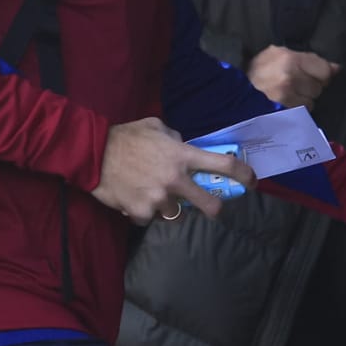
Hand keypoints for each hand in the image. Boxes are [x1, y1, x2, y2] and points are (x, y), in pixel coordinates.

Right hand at [90, 117, 257, 224]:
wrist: (92, 153)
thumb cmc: (125, 136)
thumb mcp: (155, 127)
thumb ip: (175, 138)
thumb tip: (184, 145)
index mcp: (182, 155)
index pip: (223, 165)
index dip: (243, 175)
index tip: (252, 182)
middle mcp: (176, 179)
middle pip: (211, 205)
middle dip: (214, 208)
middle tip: (209, 206)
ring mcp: (159, 198)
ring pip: (176, 213)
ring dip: (166, 206)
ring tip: (150, 193)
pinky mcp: (142, 212)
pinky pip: (150, 218)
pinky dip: (143, 211)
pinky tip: (132, 198)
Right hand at [246, 45, 339, 106]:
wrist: (232, 89)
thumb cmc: (257, 70)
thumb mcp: (278, 54)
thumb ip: (308, 59)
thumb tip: (337, 69)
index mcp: (289, 59)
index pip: (325, 71)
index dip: (321, 73)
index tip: (313, 75)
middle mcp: (289, 77)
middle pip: (319, 87)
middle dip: (311, 87)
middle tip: (295, 84)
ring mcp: (285, 97)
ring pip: (312, 102)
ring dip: (304, 100)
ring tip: (288, 94)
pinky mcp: (282, 112)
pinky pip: (301, 113)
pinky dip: (296, 110)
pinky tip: (285, 104)